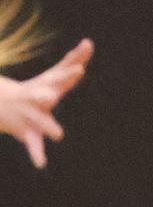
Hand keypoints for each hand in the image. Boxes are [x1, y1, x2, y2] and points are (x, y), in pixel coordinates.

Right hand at [0, 37, 92, 168]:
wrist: (1, 104)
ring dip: (49, 128)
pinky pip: (33, 145)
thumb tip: (89, 42)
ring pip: (41, 122)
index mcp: (46, 86)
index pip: (59, 78)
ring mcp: (31, 116)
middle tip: (51, 95)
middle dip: (46, 95)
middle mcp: (37, 99)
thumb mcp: (52, 76)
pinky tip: (42, 163)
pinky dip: (37, 154)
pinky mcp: (28, 133)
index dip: (69, 74)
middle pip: (43, 96)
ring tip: (59, 134)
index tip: (80, 69)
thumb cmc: (37, 89)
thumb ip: (73, 59)